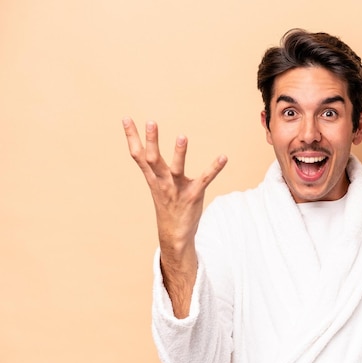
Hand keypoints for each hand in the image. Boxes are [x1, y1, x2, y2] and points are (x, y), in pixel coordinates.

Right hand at [123, 118, 226, 250]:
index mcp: (152, 177)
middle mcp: (162, 182)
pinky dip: (214, 168)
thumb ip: (152, 166)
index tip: (126, 118)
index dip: (131, 137)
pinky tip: (223, 157)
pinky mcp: (194, 195)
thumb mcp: (155, 183)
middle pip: (153, 160)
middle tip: (151, 122)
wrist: (174, 234)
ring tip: (182, 137)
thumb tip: (143, 146)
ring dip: (179, 153)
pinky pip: (205, 180)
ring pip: (176, 169)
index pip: (138, 155)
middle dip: (151, 141)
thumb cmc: (167, 204)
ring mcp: (177, 189)